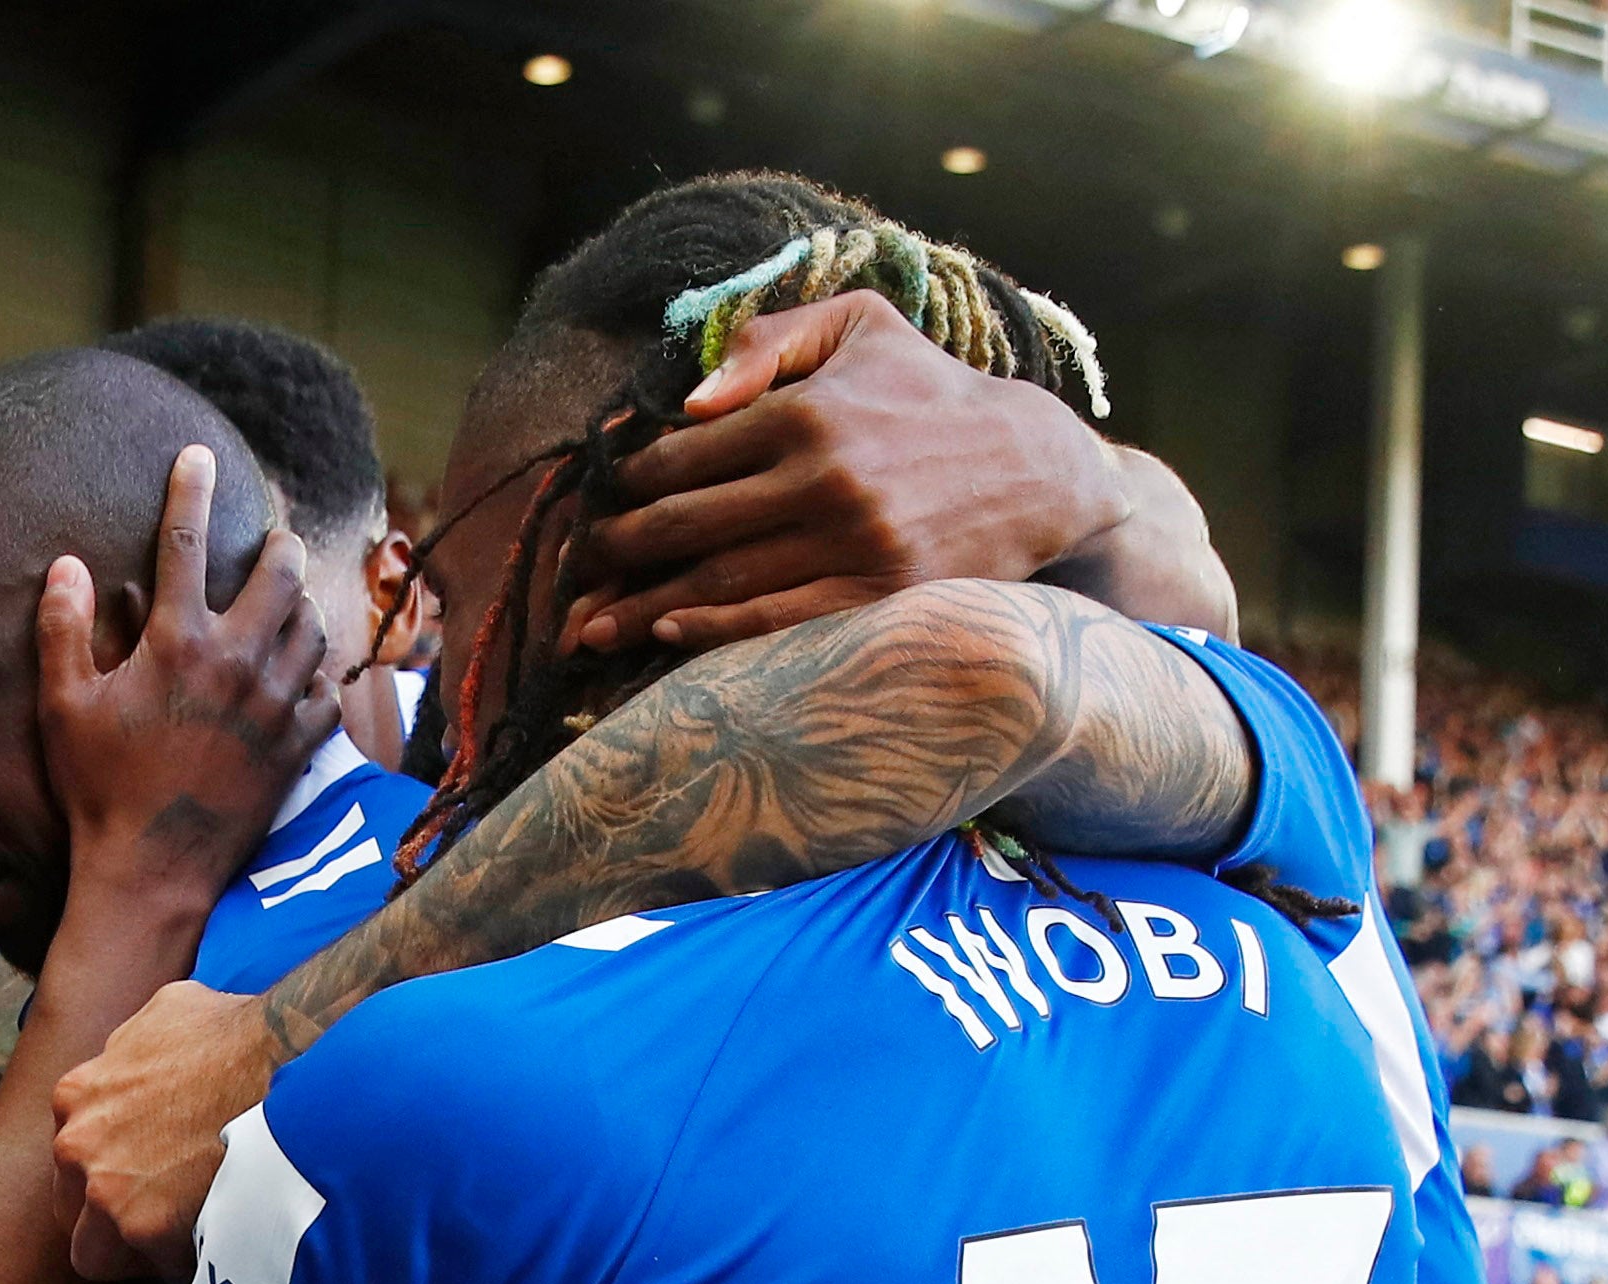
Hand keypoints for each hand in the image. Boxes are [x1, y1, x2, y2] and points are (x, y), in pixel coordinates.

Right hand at [35, 445, 334, 908]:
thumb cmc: (98, 789)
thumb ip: (64, 629)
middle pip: (277, 571)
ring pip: (312, 624)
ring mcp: (276, 704)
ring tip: (286, 600)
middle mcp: (238, 663)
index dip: (189, 488)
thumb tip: (67, 565)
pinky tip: (305, 671)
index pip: (184, 540)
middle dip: (275, 544)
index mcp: (177, 643)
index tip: (197, 453)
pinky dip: (318, 672)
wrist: (152, 870)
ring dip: (300, 603)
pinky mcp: (298, 745)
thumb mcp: (65, 706)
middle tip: (269, 541)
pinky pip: (327, 689)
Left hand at [52, 983, 274, 1281]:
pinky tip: (215, 1241)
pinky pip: (154, 1268)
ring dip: (132, 1252)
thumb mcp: (166, 1012)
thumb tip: (140, 1058)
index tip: (148, 1171)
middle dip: (107, 1216)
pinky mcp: (146, 1228)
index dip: (110, 1166)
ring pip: (94, 1253)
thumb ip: (133, 1047)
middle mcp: (77, 1145)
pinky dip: (183, 1262)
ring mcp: (106, 1190)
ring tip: (176, 1243)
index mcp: (75, 1097)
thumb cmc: (232, 1033)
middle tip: (159, 1213)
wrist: (278, 1064)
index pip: (71, 1154)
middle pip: (71, 1207)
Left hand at [558, 291, 1127, 652]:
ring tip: (587, 628)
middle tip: (571, 574)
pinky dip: (716, 631)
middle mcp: (824, 479)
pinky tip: (669, 634)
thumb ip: (766, 341)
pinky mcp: (882, 598)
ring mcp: (853, 544)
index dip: (622, 486)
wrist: (1037, 468)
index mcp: (805, 411)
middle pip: (684, 525)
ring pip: (719, 581)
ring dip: (641, 608)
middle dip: (613, 554)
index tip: (592, 507)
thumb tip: (686, 398)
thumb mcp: (859, 326)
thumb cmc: (928, 391)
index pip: (680, 456)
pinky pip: (779, 623)